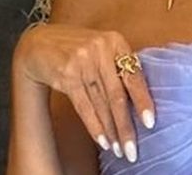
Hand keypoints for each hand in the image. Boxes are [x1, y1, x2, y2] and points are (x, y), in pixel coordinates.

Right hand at [14, 22, 155, 162]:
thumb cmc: (79, 50)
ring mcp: (82, 62)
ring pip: (101, 104)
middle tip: (133, 150)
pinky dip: (94, 126)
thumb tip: (140, 103)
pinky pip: (84, 106)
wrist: (41, 43)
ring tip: (119, 149)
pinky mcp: (66, 74)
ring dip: (111, 130)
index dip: (143, 101)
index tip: (150, 123)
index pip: (134, 76)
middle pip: (117, 95)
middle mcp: (101, 49)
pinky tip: (102, 140)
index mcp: (116, 42)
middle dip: (126, 126)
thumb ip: (119, 67)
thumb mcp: (103, 49)